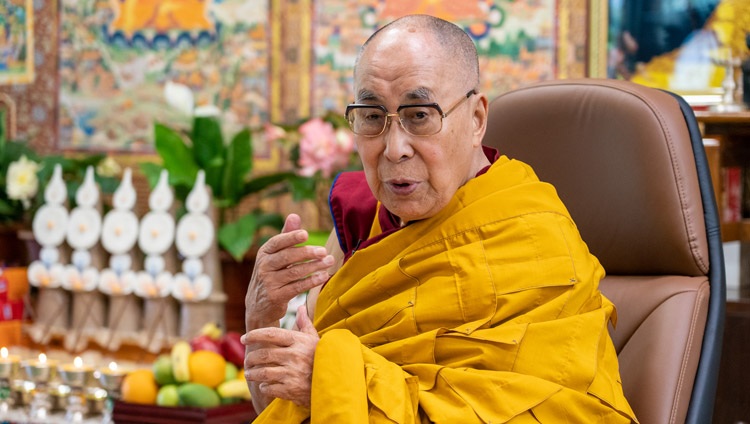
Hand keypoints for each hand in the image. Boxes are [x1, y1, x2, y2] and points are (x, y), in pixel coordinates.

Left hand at [243, 305, 318, 406]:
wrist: (335, 383)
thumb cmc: (322, 358)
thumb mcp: (315, 339)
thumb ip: (305, 324)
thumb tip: (300, 307)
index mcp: (298, 341)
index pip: (271, 334)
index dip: (254, 335)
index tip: (243, 339)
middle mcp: (294, 356)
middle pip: (263, 354)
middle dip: (251, 358)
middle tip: (247, 361)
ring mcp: (292, 373)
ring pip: (263, 372)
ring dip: (252, 374)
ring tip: (249, 374)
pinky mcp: (291, 389)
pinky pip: (269, 387)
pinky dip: (264, 386)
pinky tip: (264, 385)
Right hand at [245, 214, 333, 329]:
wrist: (258, 306)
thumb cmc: (272, 274)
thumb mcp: (275, 255)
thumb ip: (286, 236)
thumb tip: (294, 215)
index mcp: (264, 253)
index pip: (277, 242)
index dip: (291, 237)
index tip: (306, 234)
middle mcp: (264, 266)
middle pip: (287, 257)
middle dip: (307, 253)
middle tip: (324, 251)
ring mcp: (269, 282)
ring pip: (294, 272)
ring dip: (314, 267)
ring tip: (329, 262)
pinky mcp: (276, 297)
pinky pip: (297, 287)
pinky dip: (311, 281)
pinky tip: (323, 276)